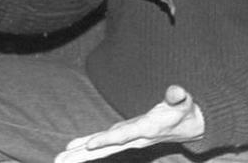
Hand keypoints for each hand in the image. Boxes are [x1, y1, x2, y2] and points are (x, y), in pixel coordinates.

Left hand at [54, 85, 203, 162]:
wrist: (188, 127)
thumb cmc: (184, 111)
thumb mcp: (184, 102)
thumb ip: (178, 96)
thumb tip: (176, 91)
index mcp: (146, 129)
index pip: (124, 136)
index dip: (107, 140)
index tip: (90, 146)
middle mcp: (134, 138)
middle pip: (105, 148)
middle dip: (83, 155)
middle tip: (62, 160)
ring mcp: (128, 139)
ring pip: (101, 149)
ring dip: (79, 154)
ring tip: (60, 159)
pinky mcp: (125, 137)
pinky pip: (103, 144)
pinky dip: (87, 146)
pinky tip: (73, 148)